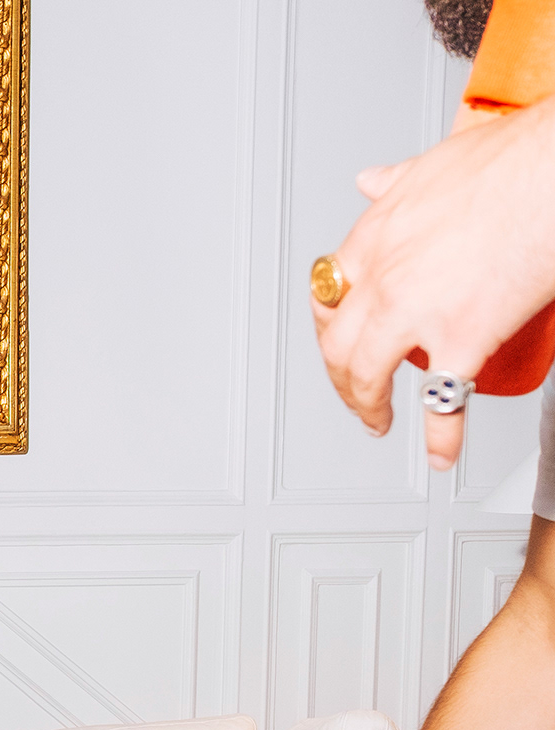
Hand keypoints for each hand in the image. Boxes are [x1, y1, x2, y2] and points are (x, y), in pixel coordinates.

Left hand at [313, 97, 554, 469]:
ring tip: (378, 423)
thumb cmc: (516, 159)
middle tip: (352, 394)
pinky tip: (440, 455)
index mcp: (376, 235)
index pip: (328, 291)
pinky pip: (441, 400)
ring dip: (365, 407)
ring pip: (364, 375)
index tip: (334, 336)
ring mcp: (416, 310)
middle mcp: (384, 276)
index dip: (328, 322)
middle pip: (335, 343)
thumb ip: (397, 180)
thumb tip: (371, 181)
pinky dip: (440, 436)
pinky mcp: (461, 336)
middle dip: (339, 377)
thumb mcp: (435, 162)